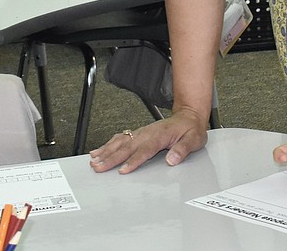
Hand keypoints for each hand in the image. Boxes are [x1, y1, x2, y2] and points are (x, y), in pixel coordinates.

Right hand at [88, 107, 207, 173]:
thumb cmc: (191, 129)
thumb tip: (172, 160)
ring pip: (120, 142)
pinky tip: (98, 151)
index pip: (144, 150)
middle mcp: (147, 133)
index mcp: (160, 136)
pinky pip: (120, 139)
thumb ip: (183, 149)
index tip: (122, 170)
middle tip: (98, 167)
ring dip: (106, 152)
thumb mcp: (194, 139)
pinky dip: (107, 145)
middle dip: (111, 158)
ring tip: (93, 161)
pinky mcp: (138, 134)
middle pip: (127, 147)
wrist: (189, 116)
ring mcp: (141, 133)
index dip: (133, 161)